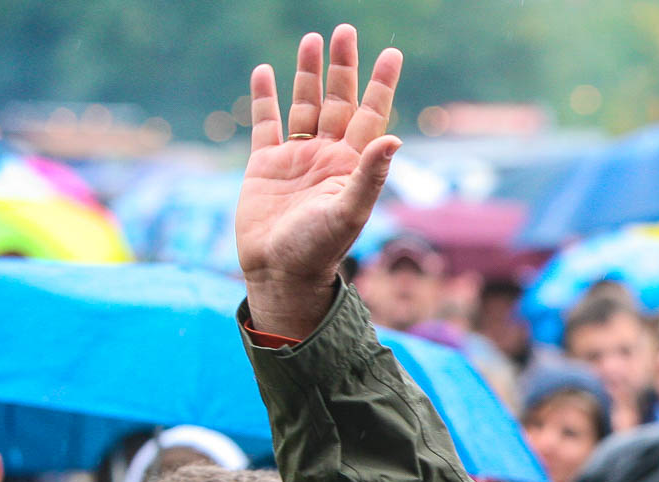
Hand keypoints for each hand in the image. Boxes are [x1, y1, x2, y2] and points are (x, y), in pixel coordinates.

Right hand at [236, 25, 403, 338]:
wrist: (279, 273)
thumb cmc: (319, 250)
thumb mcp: (348, 212)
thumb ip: (370, 175)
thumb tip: (394, 139)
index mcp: (352, 165)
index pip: (371, 114)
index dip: (380, 84)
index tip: (391, 54)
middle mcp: (328, 156)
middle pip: (339, 101)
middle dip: (343, 67)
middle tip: (345, 31)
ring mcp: (297, 158)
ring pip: (304, 105)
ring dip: (308, 74)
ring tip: (311, 39)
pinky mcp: (265, 165)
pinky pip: (266, 123)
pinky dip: (265, 98)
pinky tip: (267, 71)